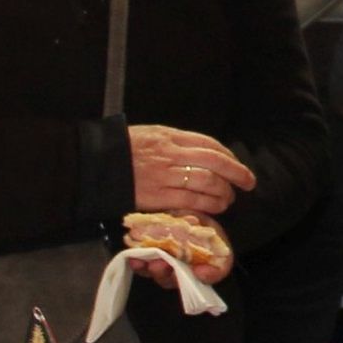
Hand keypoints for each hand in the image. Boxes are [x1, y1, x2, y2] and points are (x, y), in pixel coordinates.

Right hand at [130, 126, 256, 215]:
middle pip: (215, 163)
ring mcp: (165, 176)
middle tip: (246, 183)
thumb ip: (175, 141)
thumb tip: (199, 151)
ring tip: (228, 199)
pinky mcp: (158, 196)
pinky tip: (215, 209)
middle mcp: (172, 154)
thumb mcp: (151, 134)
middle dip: (236, 174)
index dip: (229, 156)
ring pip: (206, 183)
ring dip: (223, 193)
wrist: (96, 163)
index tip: (238, 165)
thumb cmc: (122, 148)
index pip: (209, 144)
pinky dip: (207, 205)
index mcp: (170, 136)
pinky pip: (190, 201)